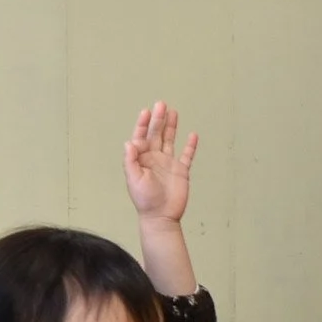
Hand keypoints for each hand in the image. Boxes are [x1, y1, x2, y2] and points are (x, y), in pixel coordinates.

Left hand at [123, 101, 195, 223]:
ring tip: (173, 111)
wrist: (161, 216)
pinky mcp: (181, 171)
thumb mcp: (134, 180)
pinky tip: (192, 135)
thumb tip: (129, 143)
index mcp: (141, 160)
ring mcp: (168, 164)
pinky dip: (190, 146)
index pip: (141, 138)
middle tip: (161, 104)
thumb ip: (131, 161)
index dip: (143, 124)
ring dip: (171, 127)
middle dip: (158, 120)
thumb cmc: (145, 200)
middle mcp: (154, 159)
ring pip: (170, 140)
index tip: (146, 112)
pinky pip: (187, 155)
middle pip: (156, 134)